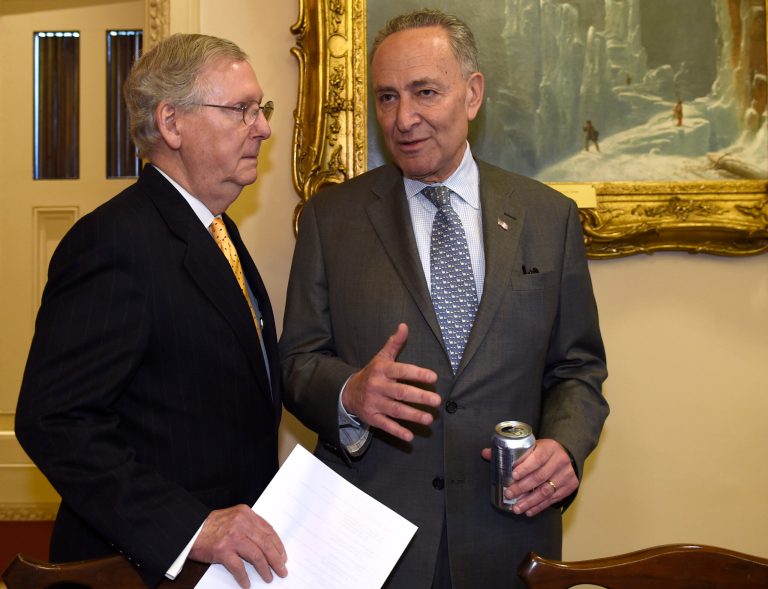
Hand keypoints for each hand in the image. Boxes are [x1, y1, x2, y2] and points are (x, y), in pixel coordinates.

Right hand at [189, 505, 286, 587]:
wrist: (187, 530)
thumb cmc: (210, 526)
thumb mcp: (233, 518)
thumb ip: (248, 526)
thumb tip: (267, 545)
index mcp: (245, 514)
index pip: (268, 530)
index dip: (278, 545)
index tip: (283, 556)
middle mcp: (240, 523)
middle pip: (266, 543)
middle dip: (276, 559)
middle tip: (282, 570)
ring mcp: (232, 537)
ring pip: (256, 555)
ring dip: (265, 569)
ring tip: (269, 577)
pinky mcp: (222, 550)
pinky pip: (238, 567)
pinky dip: (244, 577)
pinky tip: (247, 583)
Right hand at [342, 323, 439, 441]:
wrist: (348, 392)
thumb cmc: (372, 373)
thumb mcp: (381, 357)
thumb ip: (395, 343)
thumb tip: (404, 326)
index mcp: (382, 370)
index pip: (401, 371)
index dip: (417, 374)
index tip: (433, 378)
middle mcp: (378, 386)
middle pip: (401, 392)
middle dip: (419, 397)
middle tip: (436, 401)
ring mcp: (374, 403)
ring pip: (395, 410)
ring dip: (413, 415)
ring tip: (429, 419)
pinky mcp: (372, 418)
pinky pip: (386, 425)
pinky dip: (397, 431)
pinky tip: (410, 436)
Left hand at [480, 438, 576, 515]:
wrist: (567, 454)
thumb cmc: (543, 451)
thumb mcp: (531, 446)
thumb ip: (509, 451)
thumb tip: (485, 453)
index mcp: (549, 448)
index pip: (537, 458)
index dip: (525, 467)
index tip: (513, 476)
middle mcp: (560, 461)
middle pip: (539, 477)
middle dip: (522, 488)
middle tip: (509, 494)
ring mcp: (566, 475)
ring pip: (546, 491)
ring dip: (530, 502)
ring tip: (516, 508)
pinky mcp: (569, 487)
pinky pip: (553, 499)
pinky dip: (539, 506)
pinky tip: (529, 511)